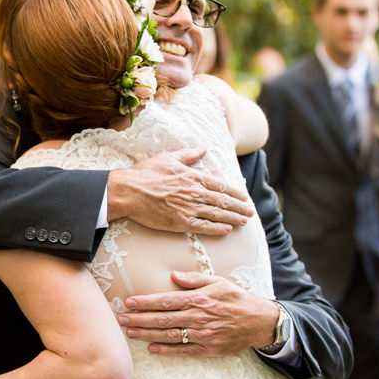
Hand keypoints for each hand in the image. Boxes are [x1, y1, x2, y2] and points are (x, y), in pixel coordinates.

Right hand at [106, 148, 252, 235]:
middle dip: (239, 207)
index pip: (220, 185)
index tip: (244, 197)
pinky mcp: (180, 222)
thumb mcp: (168, 158)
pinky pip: (204, 226)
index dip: (234, 192)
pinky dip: (217, 228)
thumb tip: (203, 148)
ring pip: (217, 214)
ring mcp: (188, 208)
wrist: (128, 191)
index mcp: (192, 177)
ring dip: (233, 218)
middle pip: (222, 201)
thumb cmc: (146, 173)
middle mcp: (194, 192)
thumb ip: (188, 155)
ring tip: (243, 222)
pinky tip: (226, 229)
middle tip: (250, 213)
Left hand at [117, 269, 275, 355]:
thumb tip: (174, 276)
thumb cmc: (236, 298)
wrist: (258, 322)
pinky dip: (166, 351)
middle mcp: (198, 317)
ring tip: (130, 333)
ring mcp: (202, 335)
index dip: (146, 302)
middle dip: (140, 319)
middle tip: (121, 319)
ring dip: (147, 335)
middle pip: (163, 319)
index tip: (129, 302)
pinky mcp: (207, 349)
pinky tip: (152, 349)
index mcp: (199, 299)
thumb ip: (195, 279)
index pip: (166, 301)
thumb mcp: (218, 282)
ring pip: (169, 336)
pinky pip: (183, 351)